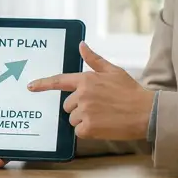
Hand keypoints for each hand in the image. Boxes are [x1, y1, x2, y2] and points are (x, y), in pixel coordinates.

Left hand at [27, 41, 152, 141]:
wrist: (146, 112)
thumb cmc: (130, 92)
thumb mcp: (114, 71)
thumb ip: (94, 60)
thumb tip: (82, 46)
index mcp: (86, 79)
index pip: (59, 81)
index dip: (42, 84)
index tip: (30, 87)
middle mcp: (82, 94)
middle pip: (67, 105)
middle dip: (79, 108)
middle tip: (99, 108)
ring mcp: (85, 111)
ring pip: (73, 119)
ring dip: (84, 121)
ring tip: (104, 116)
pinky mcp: (89, 127)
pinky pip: (79, 132)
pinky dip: (89, 132)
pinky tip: (104, 126)